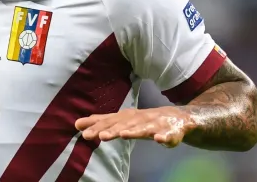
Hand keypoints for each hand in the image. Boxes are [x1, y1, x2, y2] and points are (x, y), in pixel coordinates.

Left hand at [75, 107, 194, 147]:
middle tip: (100, 135)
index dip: (95, 125)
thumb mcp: (123, 121)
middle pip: (124, 124)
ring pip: (145, 128)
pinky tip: (160, 140)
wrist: (179, 118)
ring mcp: (157, 123)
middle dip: (112, 129)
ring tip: (123, 135)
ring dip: (135, 131)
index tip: (80, 129)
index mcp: (127, 117)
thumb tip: (77, 125)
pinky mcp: (173, 131)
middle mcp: (140, 118)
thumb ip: (102, 123)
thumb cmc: (146, 120)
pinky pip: (170, 135)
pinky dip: (166, 137)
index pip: (109, 120)